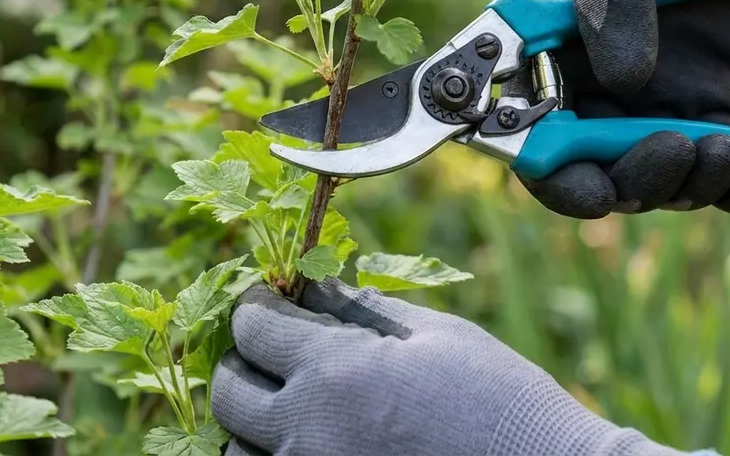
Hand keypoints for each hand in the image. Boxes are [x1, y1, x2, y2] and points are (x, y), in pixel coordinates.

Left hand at [211, 280, 688, 455]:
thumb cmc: (501, 400)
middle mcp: (309, 431)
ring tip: (287, 405)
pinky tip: (306, 442)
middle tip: (270, 350)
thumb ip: (364, 312)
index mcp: (336, 370)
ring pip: (234, 453)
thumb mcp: (437, 337)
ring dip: (251, 424)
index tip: (269, 300)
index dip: (257, 305)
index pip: (255, 326)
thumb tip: (316, 289)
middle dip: (242, 360)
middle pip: (227, 391)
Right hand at [509, 0, 729, 217]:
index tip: (592, 188)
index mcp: (539, 45)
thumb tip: (625, 82)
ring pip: (649, 178)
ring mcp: (646, 100)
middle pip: (585, 170)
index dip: (546, 171)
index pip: (520, 128)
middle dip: (627, 182)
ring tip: (725, 151)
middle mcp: (585, 84)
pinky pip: (710, 169)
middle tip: (672, 153)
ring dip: (684, 185)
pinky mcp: (706, 105)